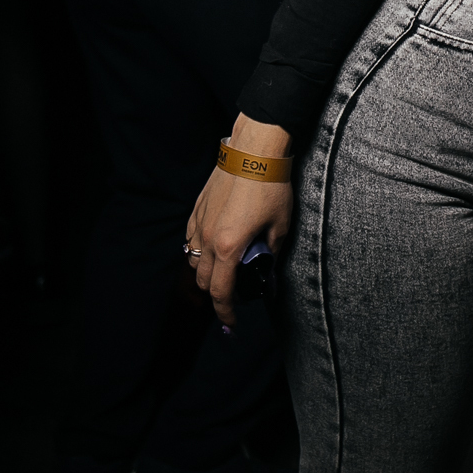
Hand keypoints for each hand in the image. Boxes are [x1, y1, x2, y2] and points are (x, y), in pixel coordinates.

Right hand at [185, 115, 292, 328]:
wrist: (255, 150)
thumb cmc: (271, 186)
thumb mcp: (280, 224)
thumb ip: (271, 250)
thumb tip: (267, 266)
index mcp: (229, 247)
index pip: (221, 292)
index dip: (226, 312)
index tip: (233, 322)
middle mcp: (208, 239)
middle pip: (204, 281)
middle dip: (218, 294)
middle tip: (236, 292)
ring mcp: (199, 222)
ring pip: (194, 260)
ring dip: (208, 271)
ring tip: (226, 267)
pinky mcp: (198, 207)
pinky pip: (191, 237)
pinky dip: (200, 248)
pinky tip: (215, 244)